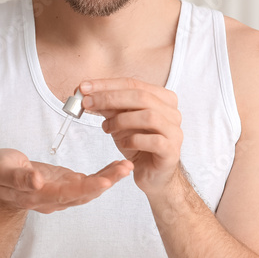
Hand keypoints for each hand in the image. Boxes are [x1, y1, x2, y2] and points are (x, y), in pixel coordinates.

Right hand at [0, 148, 132, 213]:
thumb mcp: (1, 170)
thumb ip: (18, 177)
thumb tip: (37, 181)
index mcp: (38, 194)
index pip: (66, 194)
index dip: (86, 189)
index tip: (105, 182)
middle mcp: (54, 199)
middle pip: (84, 194)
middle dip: (106, 182)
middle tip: (125, 168)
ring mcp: (61, 194)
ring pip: (89, 190)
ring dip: (109, 179)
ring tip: (126, 166)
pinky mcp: (66, 185)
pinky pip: (89, 183)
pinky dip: (104, 175)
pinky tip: (117, 166)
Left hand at [79, 78, 182, 196]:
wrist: (153, 174)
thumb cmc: (138, 144)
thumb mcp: (119, 121)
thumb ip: (107, 106)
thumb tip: (86, 93)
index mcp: (162, 98)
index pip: (133, 83)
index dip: (107, 84)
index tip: (83, 88)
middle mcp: (172, 112)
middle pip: (141, 96)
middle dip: (110, 98)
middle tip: (87, 103)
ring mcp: (175, 131)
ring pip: (149, 116)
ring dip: (121, 120)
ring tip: (106, 128)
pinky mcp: (172, 151)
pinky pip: (153, 141)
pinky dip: (133, 140)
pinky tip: (123, 144)